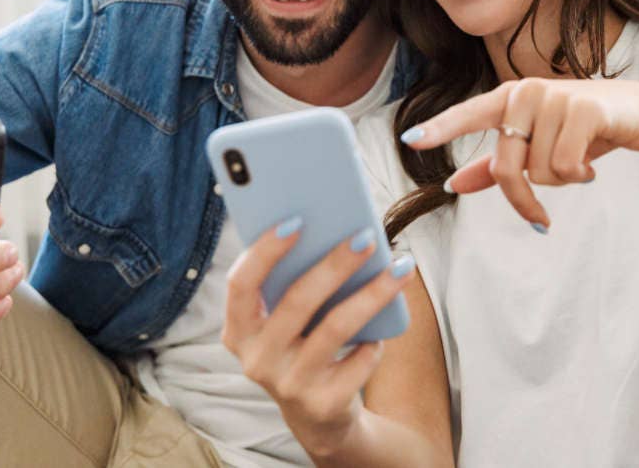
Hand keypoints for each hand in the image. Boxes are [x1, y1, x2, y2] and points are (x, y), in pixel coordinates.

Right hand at [222, 219, 415, 457]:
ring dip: (372, 292)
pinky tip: (386, 328)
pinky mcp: (323, 404)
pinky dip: (375, 340)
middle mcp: (257, 360)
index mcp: (238, 331)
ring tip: (400, 267)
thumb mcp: (286, 322)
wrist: (320, 417)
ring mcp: (289, 384)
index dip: (264, 252)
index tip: (297, 221)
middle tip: (366, 237)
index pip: (240, 284)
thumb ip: (292, 283)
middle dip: (335, 264)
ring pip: (337, 327)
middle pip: (298, 300)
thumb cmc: (303, 346)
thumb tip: (335, 230)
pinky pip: (359, 359)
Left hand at [402, 77, 638, 229]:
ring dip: (562, 180)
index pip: (467, 115)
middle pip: (506, 167)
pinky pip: (566, 166)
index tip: (409, 141)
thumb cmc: (584, 129)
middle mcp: (526, 92)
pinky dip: (580, 174)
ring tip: (579, 162)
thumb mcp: (538, 145)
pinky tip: (592, 162)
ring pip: (541, 171)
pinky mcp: (583, 109)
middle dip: (525, 198)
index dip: (439, 129)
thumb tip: (454, 186)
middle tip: (540, 216)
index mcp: (509, 98)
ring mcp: (554, 97)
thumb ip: (494, 166)